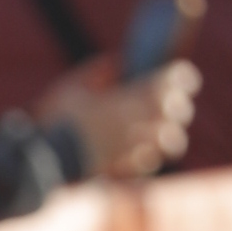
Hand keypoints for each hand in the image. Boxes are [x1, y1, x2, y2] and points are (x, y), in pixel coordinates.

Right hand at [47, 59, 197, 180]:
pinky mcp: (125, 168)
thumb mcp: (71, 86)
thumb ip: (96, 71)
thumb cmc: (56, 119)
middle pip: (176, 113)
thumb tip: (118, 61)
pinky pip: (149, 162)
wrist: (45, 161)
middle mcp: (137, 124)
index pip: (168, 83)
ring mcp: (133, 148)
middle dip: (179, 106)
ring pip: (170, 142)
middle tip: (175, 104)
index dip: (181, 77)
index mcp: (127, 100)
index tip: (186, 76)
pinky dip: (150, 155)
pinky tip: (142, 151)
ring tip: (164, 133)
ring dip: (170, 134)